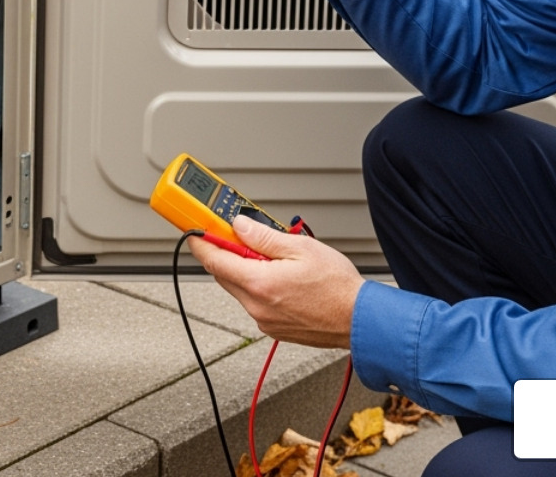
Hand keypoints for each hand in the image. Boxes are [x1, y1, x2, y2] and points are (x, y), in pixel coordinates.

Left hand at [188, 215, 364, 348]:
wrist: (360, 321)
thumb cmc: (337, 287)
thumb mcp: (301, 248)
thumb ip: (264, 237)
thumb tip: (240, 226)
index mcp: (258, 283)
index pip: (214, 259)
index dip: (201, 241)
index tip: (194, 229)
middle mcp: (256, 305)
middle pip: (224, 273)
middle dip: (226, 252)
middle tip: (235, 233)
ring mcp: (264, 319)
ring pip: (240, 288)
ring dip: (246, 269)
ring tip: (272, 256)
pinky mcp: (273, 328)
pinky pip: (255, 302)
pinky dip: (259, 286)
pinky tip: (281, 277)